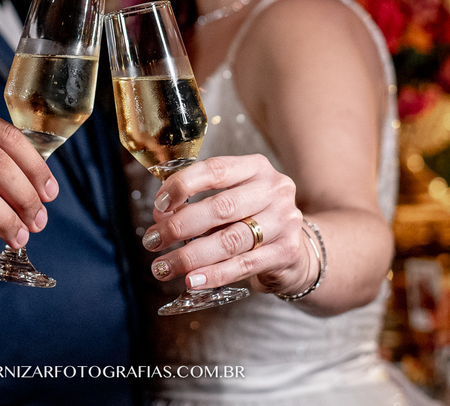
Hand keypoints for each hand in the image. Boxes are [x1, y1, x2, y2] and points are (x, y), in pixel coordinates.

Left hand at [140, 154, 311, 293]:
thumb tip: (160, 214)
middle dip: (180, 226)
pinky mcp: (286, 252)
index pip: (215, 169)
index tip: (158, 205)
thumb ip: (198, 202)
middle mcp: (274, 190)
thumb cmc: (252, 220)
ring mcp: (284, 221)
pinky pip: (242, 265)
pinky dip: (213, 274)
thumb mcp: (230, 201)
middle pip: (220, 207)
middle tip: (152, 240)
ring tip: (163, 267)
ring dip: (190, 256)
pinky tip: (191, 281)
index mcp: (256, 167)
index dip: (183, 185)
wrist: (297, 251)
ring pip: (229, 240)